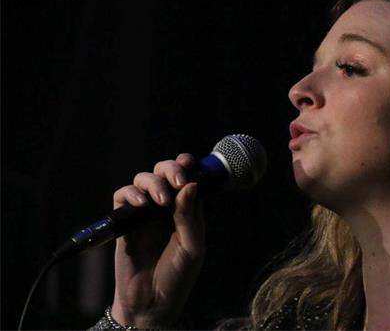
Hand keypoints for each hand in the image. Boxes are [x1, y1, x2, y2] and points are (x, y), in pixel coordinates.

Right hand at [110, 153, 205, 327]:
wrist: (151, 303)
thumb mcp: (192, 247)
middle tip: (178, 181)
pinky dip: (131, 194)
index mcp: (186, 210)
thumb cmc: (177, 277)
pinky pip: (122, 197)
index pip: (186, 178)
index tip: (189, 162)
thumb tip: (190, 185)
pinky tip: (142, 204)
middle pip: (163, 172)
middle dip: (170, 168)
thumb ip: (189, 216)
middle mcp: (165, 208)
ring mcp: (144, 214)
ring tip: (161, 200)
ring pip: (142, 179)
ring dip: (153, 182)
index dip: (186, 165)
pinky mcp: (124, 223)